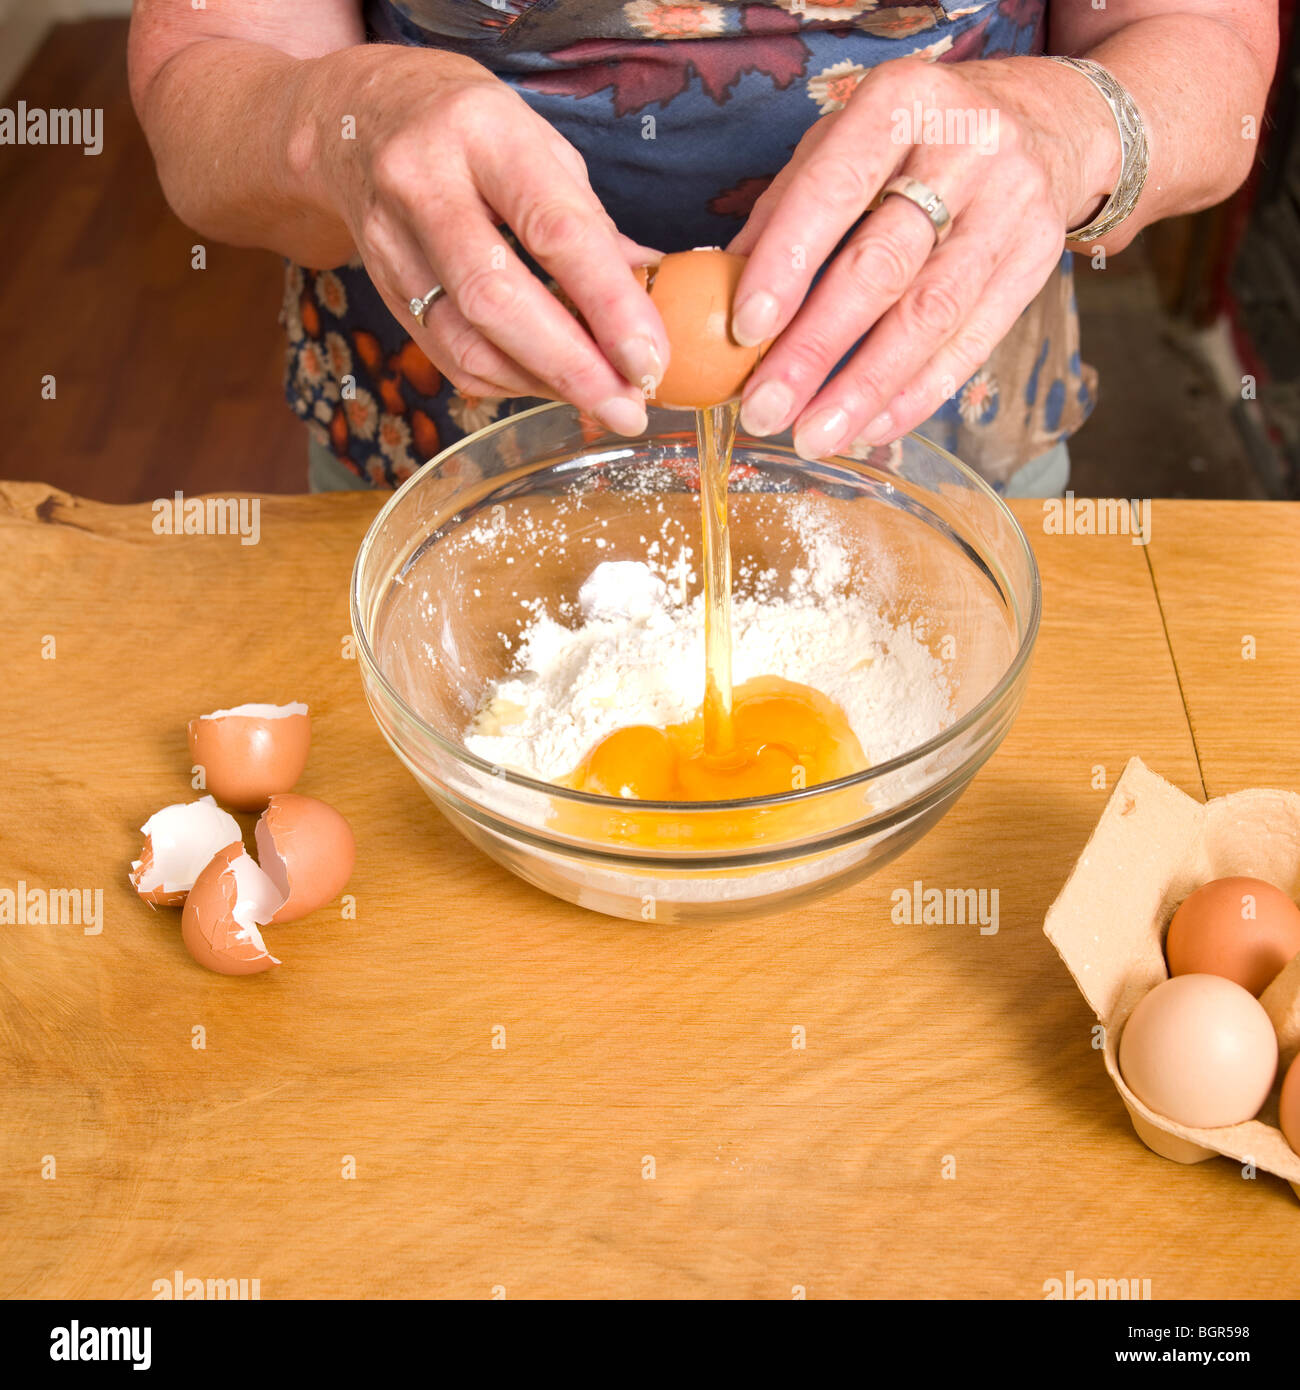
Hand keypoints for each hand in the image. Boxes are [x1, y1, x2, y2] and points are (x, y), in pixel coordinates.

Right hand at [315, 48, 667, 432]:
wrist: (358, 119)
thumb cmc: (472, 132)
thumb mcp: (538, 144)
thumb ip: (590, 221)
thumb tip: (651, 288)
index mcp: (485, 134)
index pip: (555, 230)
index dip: (609, 305)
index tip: (649, 359)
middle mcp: (425, 183)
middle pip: (497, 300)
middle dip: (572, 368)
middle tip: (628, 408)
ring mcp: (392, 242)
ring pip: (467, 343)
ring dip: (543, 385)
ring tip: (600, 400)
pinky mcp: (382, 290)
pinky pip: (449, 358)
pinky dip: (508, 382)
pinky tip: (548, 382)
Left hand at [728, 56, 1117, 458]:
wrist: (1041, 122)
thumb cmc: (911, 142)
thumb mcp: (844, 143)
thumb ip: (784, 212)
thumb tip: (718, 296)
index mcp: (900, 104)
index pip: (835, 190)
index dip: (787, 263)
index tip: (745, 330)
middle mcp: (965, 148)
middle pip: (883, 265)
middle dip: (816, 348)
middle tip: (765, 409)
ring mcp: (1011, 205)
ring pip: (930, 314)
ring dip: (864, 388)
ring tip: (812, 436)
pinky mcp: (1037, 259)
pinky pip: (972, 342)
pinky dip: (916, 394)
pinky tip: (870, 427)